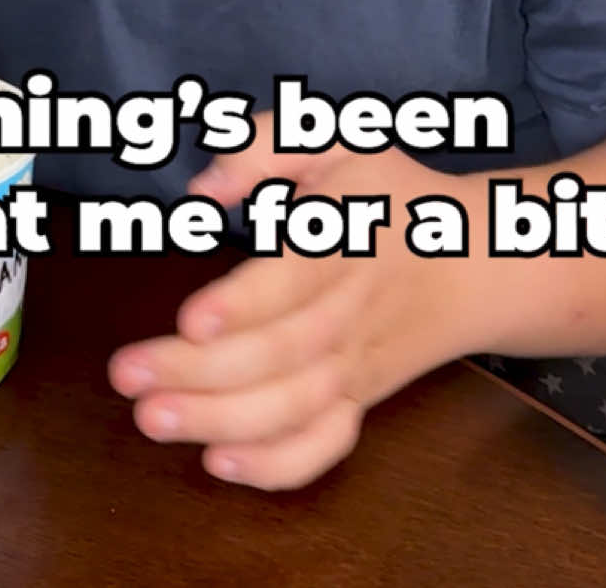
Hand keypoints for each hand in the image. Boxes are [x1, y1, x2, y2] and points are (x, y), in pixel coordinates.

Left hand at [107, 114, 486, 490]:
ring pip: (293, 406)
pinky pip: (325, 446)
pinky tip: (218, 462)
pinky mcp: (360, 400)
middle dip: (199, 371)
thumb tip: (202, 191)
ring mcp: (357, 363)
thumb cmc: (390, 194)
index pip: (298, 277)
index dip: (246, 303)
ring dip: (220, 421)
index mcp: (346, 238)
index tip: (189, 317)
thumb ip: (264, 146)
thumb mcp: (336, 139)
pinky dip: (278, 465)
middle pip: (280, 352)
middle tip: (127, 374)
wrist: (478, 262)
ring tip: (151, 418)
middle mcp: (352, 309)